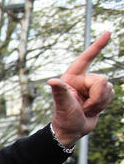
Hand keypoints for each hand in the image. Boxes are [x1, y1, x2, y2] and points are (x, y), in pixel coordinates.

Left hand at [49, 31, 113, 145]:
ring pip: (109, 88)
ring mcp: (92, 87)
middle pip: (102, 80)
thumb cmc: (64, 118)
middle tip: (84, 107)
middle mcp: (83, 80)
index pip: (86, 58)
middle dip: (96, 96)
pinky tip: (93, 110)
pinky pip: (112, 95)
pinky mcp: (100, 95)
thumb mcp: (62, 105)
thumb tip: (51, 80)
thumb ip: (60, 91)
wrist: (71, 131)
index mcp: (72, 78)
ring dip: (100, 102)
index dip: (97, 46)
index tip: (108, 32)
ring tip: (87, 109)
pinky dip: (104, 104)